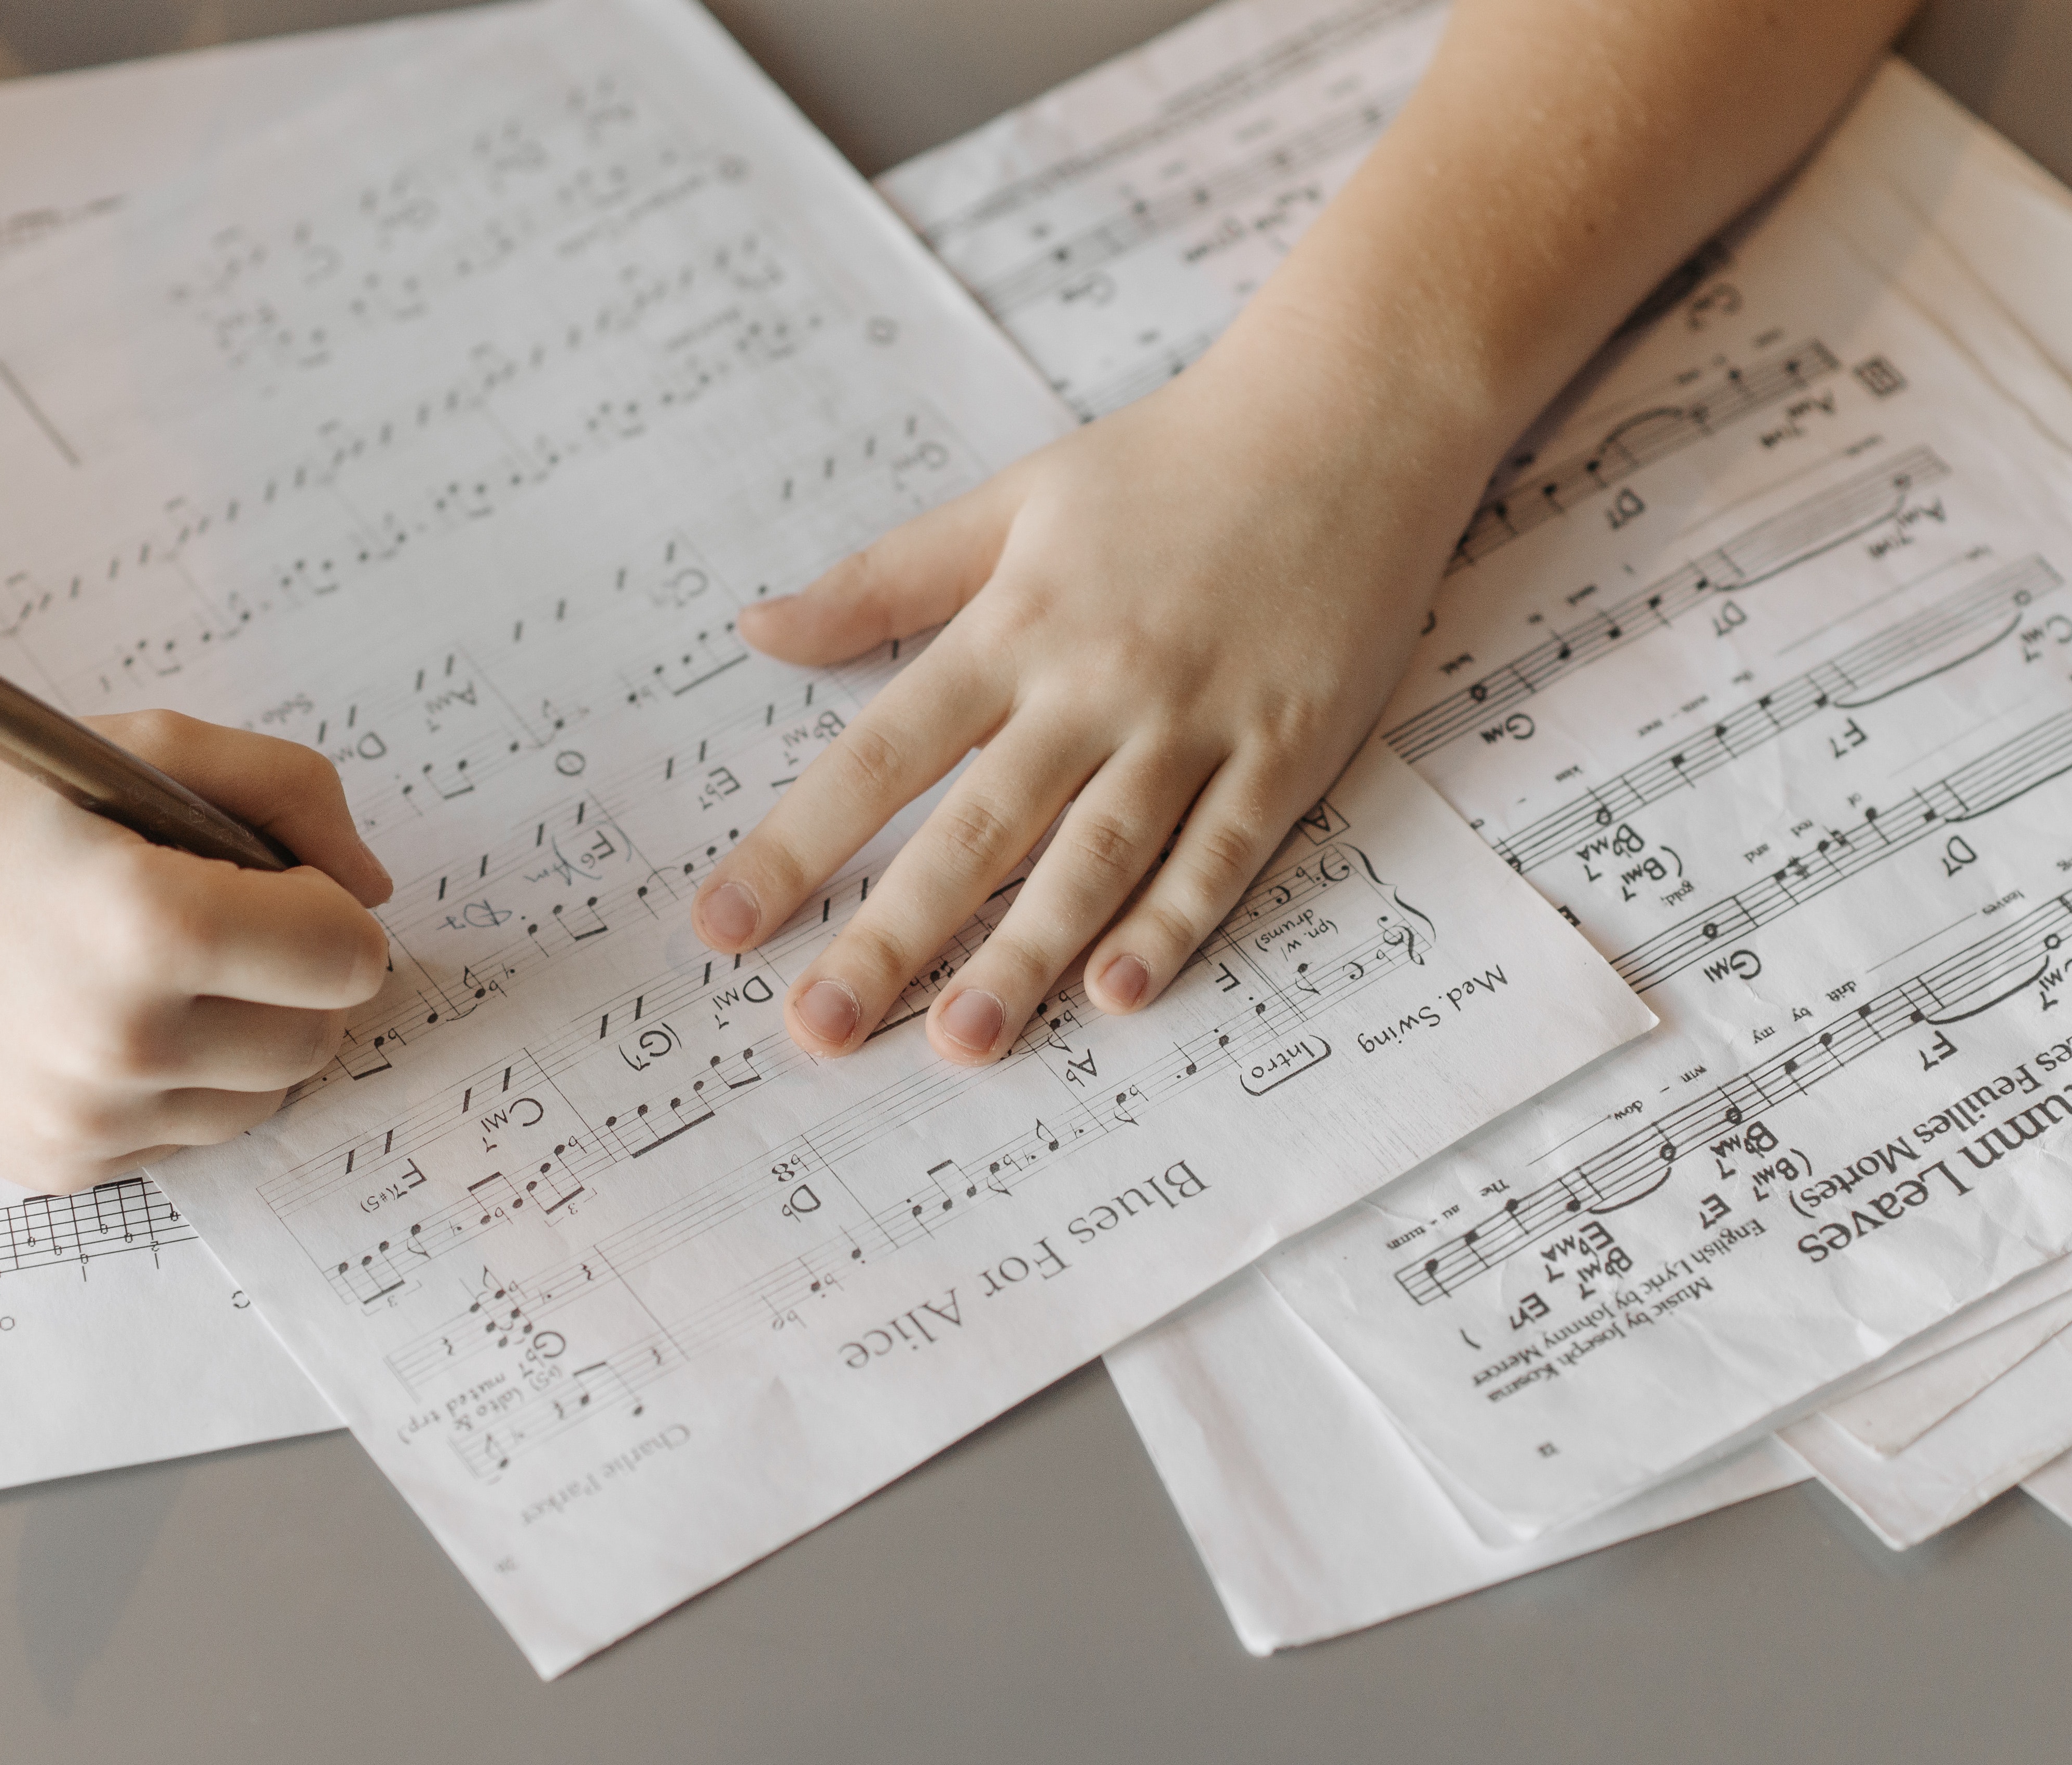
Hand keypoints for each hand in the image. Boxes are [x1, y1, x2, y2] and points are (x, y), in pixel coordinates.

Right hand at [0, 711, 391, 1191]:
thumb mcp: (134, 745)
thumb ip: (285, 793)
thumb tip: (372, 889)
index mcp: (152, 925)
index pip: (350, 955)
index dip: (327, 908)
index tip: (273, 883)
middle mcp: (124, 1038)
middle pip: (320, 1034)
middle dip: (296, 977)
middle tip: (219, 925)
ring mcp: (89, 1116)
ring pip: (265, 1096)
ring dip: (244, 1035)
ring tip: (153, 971)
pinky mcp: (60, 1166)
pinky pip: (187, 1136)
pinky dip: (175, 1083)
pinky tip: (97, 1019)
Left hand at [688, 346, 1483, 1064]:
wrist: (1348, 416)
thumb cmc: (1168, 465)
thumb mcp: (1009, 502)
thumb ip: (882, 582)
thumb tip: (756, 631)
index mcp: (1016, 623)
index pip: (882, 751)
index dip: (797, 842)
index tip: (723, 925)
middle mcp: (1096, 680)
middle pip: (976, 825)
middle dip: (891, 935)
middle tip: (818, 1030)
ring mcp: (1197, 719)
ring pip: (1096, 853)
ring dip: (1025, 952)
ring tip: (961, 1041)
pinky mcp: (1289, 746)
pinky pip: (1221, 850)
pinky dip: (1172, 922)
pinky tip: (1118, 992)